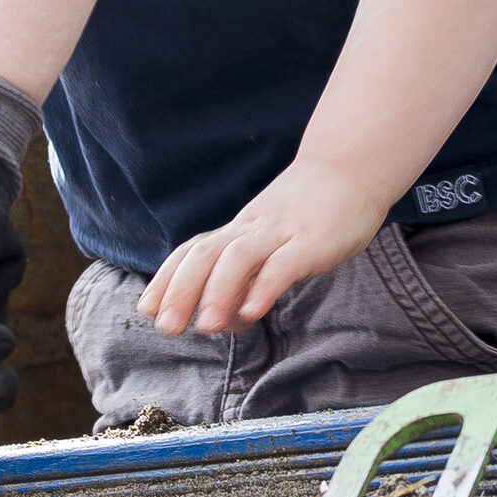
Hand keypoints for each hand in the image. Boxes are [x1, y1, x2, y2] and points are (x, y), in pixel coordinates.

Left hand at [141, 155, 385, 337]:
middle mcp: (252, 230)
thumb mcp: (272, 242)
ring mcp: (282, 234)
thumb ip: (249, 278)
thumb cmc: (310, 213)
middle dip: (181, 291)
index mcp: (239, 231)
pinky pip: (284, 264)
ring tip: (207, 327)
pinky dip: (265, 287)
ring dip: (218, 292)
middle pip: (206, 255)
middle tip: (167, 328)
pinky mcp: (313, 242)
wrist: (351, 169)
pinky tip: (253, 312)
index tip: (145, 309)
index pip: (193, 252)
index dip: (167, 279)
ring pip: (240, 258)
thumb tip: (225, 318)